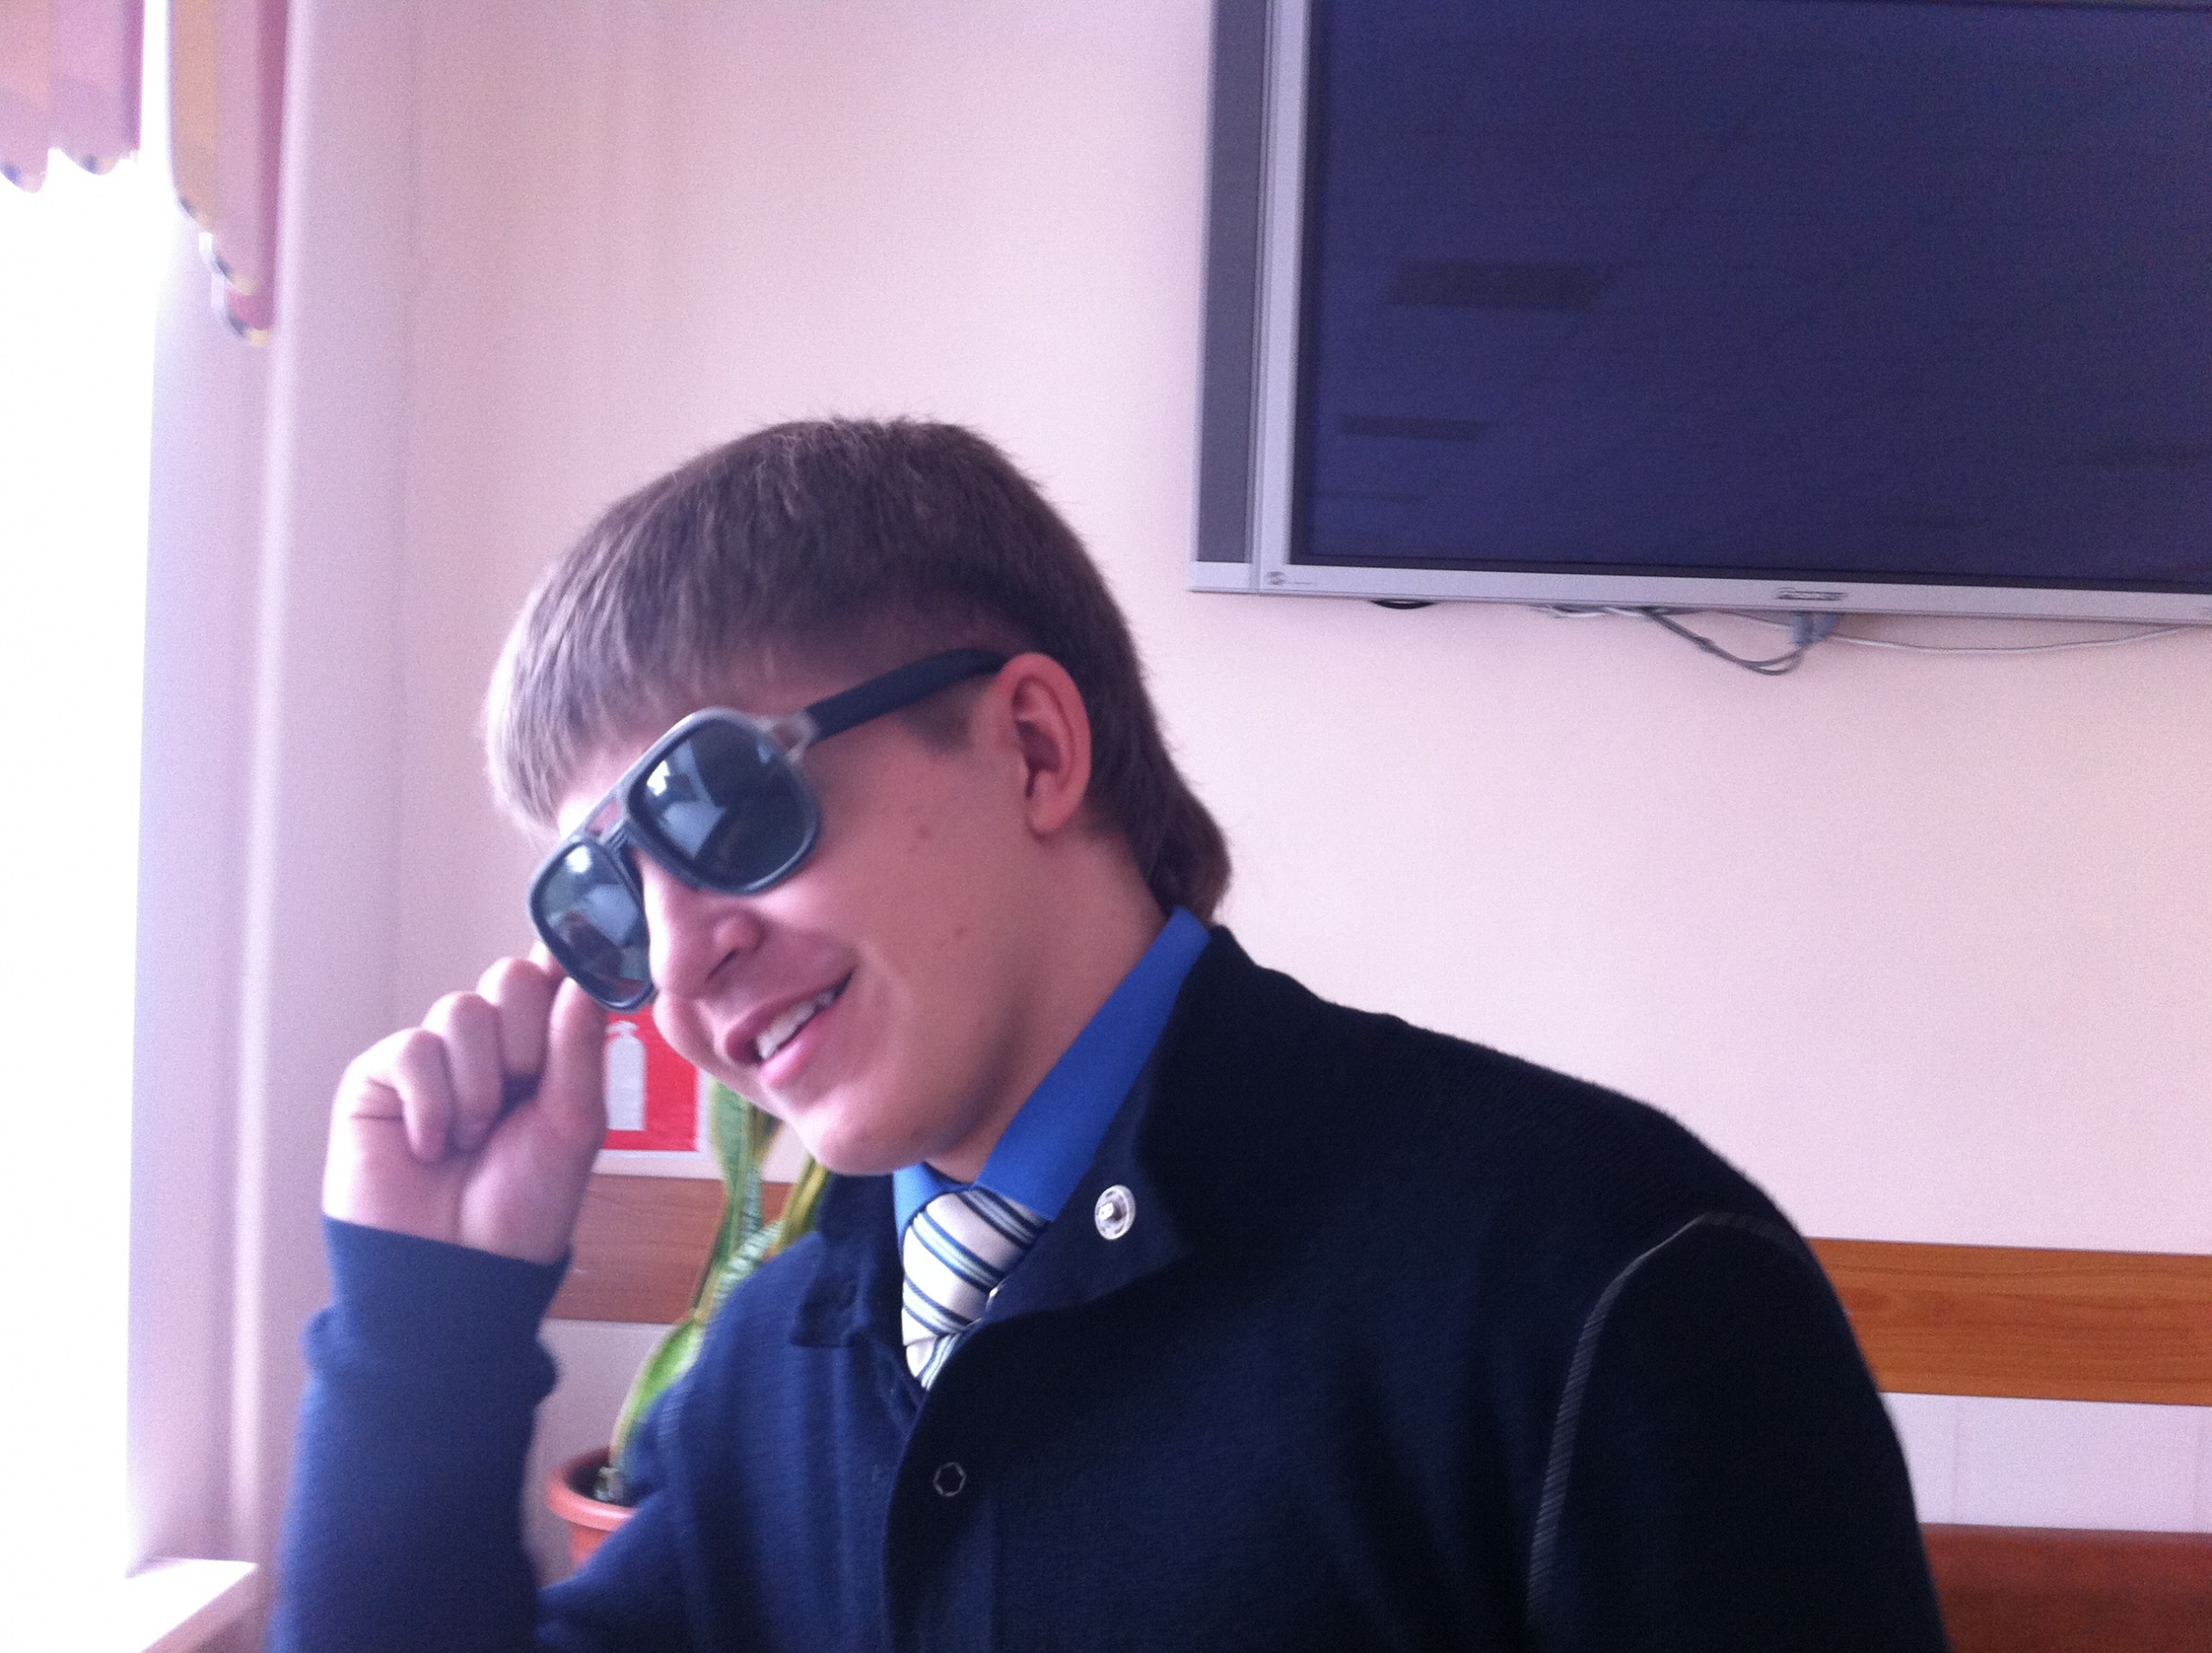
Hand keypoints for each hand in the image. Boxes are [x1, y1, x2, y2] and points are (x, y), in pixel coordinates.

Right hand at [322, 954, 607, 1263]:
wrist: (457, 1270)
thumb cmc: (522, 1206)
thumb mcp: (574, 1123)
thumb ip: (579, 1046)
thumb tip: (583, 973)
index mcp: (544, 1048)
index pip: (556, 977)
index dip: (571, 955)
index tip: (591, 941)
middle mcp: (490, 1044)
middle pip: (511, 977)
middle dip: (526, 1039)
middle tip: (524, 1095)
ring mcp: (433, 1057)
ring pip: (462, 1010)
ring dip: (480, 1085)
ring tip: (474, 1139)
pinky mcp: (380, 1077)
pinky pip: (414, 1049)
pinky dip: (433, 1104)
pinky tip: (431, 1147)